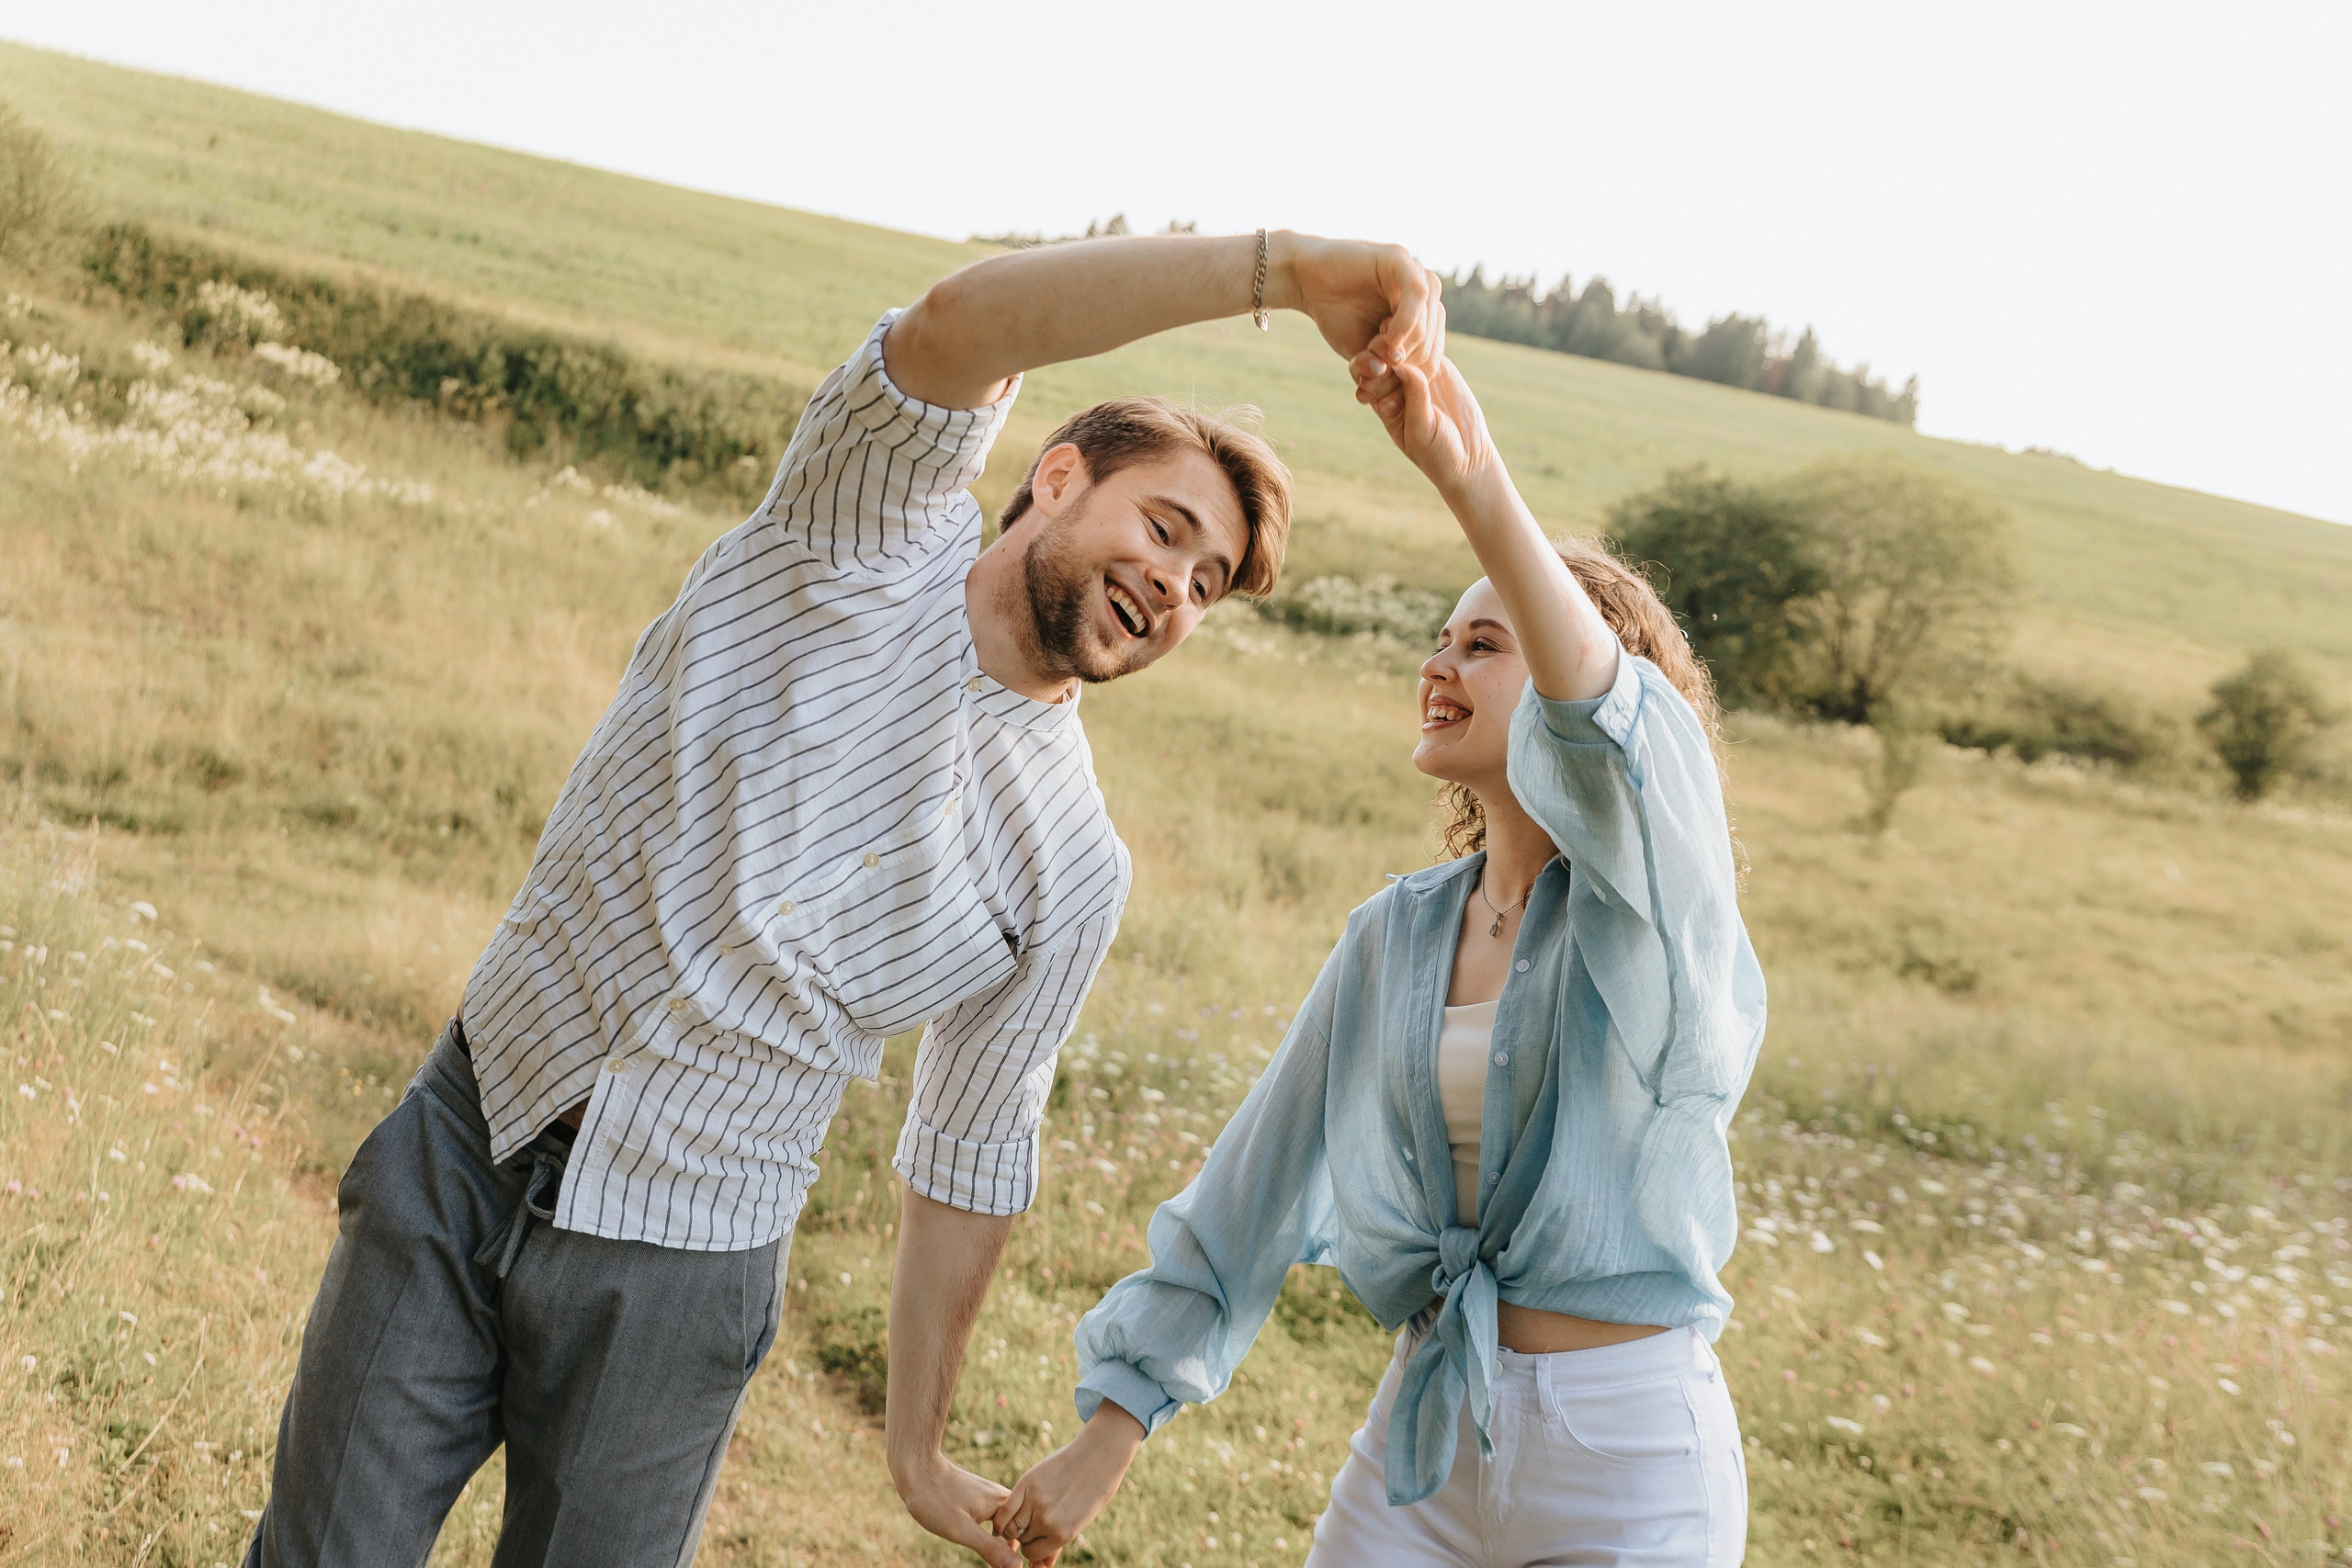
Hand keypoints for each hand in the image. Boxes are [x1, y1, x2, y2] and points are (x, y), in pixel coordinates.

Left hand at [895, 1450, 1024, 1567]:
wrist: (916, 1469)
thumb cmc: (936, 1499)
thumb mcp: (962, 1530)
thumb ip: (990, 1548)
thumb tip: (1018, 1567)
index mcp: (1002, 1502)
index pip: (1030, 1530)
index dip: (1037, 1550)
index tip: (1040, 1567)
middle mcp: (1000, 1496)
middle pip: (1023, 1525)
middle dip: (1028, 1546)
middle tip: (1035, 1567)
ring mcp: (989, 1496)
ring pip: (1010, 1521)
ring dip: (1014, 1540)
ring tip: (1016, 1559)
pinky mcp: (978, 1497)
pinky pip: (997, 1517)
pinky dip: (1001, 1532)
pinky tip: (996, 1540)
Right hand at [991, 1406, 1145, 1565]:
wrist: (1098, 1457)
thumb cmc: (1091, 1492)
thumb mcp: (1078, 1522)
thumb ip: (1056, 1544)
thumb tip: (1042, 1566)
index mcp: (1062, 1534)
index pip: (1032, 1552)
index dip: (1031, 1546)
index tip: (1033, 1537)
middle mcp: (1047, 1521)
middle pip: (1021, 1538)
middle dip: (1024, 1534)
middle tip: (1029, 1522)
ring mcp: (1035, 1502)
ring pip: (1011, 1526)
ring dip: (1014, 1523)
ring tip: (1022, 1515)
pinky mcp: (1027, 1483)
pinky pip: (1005, 1509)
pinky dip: (1001, 1516)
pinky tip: (1005, 1515)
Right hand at [1276, 234, 1445, 379]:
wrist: (1305, 282)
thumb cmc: (1335, 315)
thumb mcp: (1365, 352)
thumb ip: (1389, 370)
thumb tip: (1413, 396)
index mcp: (1422, 315)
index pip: (1432, 354)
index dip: (1411, 381)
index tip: (1385, 400)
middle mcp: (1425, 294)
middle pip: (1431, 340)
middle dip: (1404, 368)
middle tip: (1374, 380)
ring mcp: (1415, 273)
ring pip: (1427, 321)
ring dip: (1403, 349)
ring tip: (1377, 360)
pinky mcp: (1400, 259)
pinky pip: (1417, 294)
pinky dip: (1405, 323)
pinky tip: (1390, 342)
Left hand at [1351, 349, 1500, 499]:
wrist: (1467, 457)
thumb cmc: (1436, 452)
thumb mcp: (1421, 429)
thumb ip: (1414, 398)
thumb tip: (1403, 365)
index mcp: (1380, 401)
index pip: (1365, 376)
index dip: (1367, 366)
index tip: (1378, 369)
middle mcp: (1395, 385)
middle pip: (1381, 355)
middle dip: (1383, 349)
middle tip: (1392, 352)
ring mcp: (1417, 374)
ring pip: (1404, 347)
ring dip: (1405, 339)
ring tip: (1410, 339)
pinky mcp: (1439, 368)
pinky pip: (1430, 348)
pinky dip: (1429, 341)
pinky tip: (1430, 338)